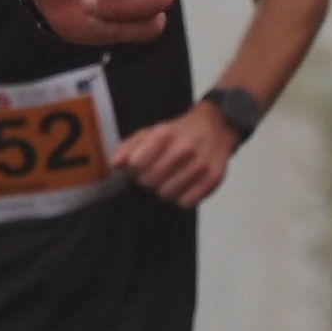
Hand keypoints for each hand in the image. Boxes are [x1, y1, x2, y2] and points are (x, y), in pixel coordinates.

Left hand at [114, 100, 242, 208]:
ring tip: (168, 180)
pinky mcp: (214, 179)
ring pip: (167, 195)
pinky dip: (180, 199)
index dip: (132, 170)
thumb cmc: (176, 133)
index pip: (136, 163)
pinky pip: (186, 203)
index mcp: (164, 134)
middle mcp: (184, 148)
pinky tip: (182, 187)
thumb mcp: (150, 133)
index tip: (137, 167)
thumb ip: (128, 147)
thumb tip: (115, 165)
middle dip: (146, 181)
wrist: (215, 127)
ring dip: (163, 191)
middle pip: (149, 182)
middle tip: (152, 175)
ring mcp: (200, 164)